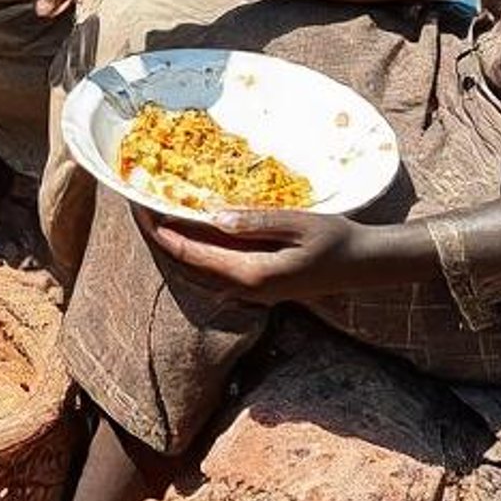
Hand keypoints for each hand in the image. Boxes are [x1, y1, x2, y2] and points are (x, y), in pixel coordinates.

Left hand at [138, 205, 378, 304]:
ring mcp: (249, 293)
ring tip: (155, 214)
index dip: (161, 231)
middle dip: (159, 238)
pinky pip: (212, 272)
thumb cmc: (334, 240)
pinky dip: (194, 252)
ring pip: (196, 273)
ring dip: (174, 246)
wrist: (362, 266)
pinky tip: (190, 228)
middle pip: (186, 267)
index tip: (141, 207)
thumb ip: (255, 222)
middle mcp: (245, 291)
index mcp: (252, 276)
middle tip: (138, 207)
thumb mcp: (297, 224)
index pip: (191, 254)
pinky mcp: (255, 287)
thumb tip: (213, 217)